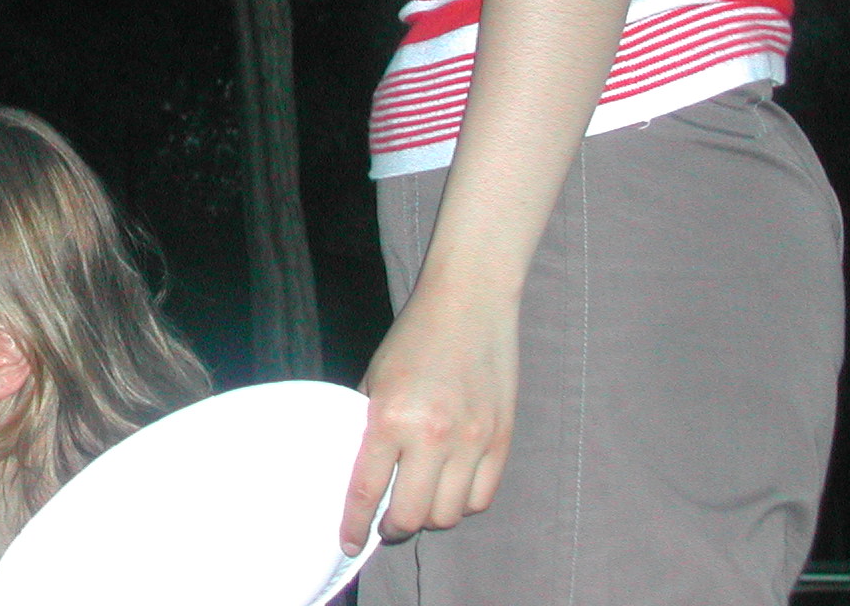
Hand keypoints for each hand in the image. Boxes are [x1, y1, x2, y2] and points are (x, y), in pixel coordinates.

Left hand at [339, 278, 518, 553]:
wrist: (469, 305)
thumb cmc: (414, 338)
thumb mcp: (375, 378)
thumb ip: (369, 426)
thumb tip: (360, 470)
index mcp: (391, 418)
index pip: (367, 490)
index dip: (355, 525)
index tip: (348, 543)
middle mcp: (433, 437)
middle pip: (412, 516)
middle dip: (393, 527)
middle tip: (385, 521)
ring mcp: (472, 442)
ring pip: (448, 513)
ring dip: (428, 516)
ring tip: (417, 502)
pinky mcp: (501, 441)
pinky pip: (481, 497)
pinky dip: (462, 503)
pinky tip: (448, 489)